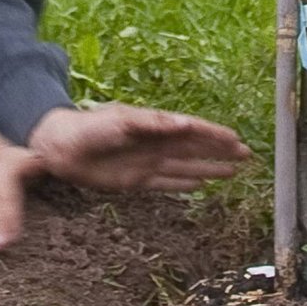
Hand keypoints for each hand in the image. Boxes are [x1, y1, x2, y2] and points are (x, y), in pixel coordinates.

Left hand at [28, 104, 248, 193]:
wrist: (60, 148)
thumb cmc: (89, 128)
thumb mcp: (121, 120)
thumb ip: (154, 123)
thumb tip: (186, 124)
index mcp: (154, 126)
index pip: (192, 131)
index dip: (215, 135)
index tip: (237, 140)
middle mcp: (155, 145)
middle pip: (195, 149)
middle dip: (220, 152)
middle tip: (246, 156)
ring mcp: (147, 163)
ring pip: (186, 167)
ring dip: (209, 168)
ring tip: (232, 172)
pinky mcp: (135, 181)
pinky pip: (167, 183)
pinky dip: (185, 184)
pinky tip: (201, 184)